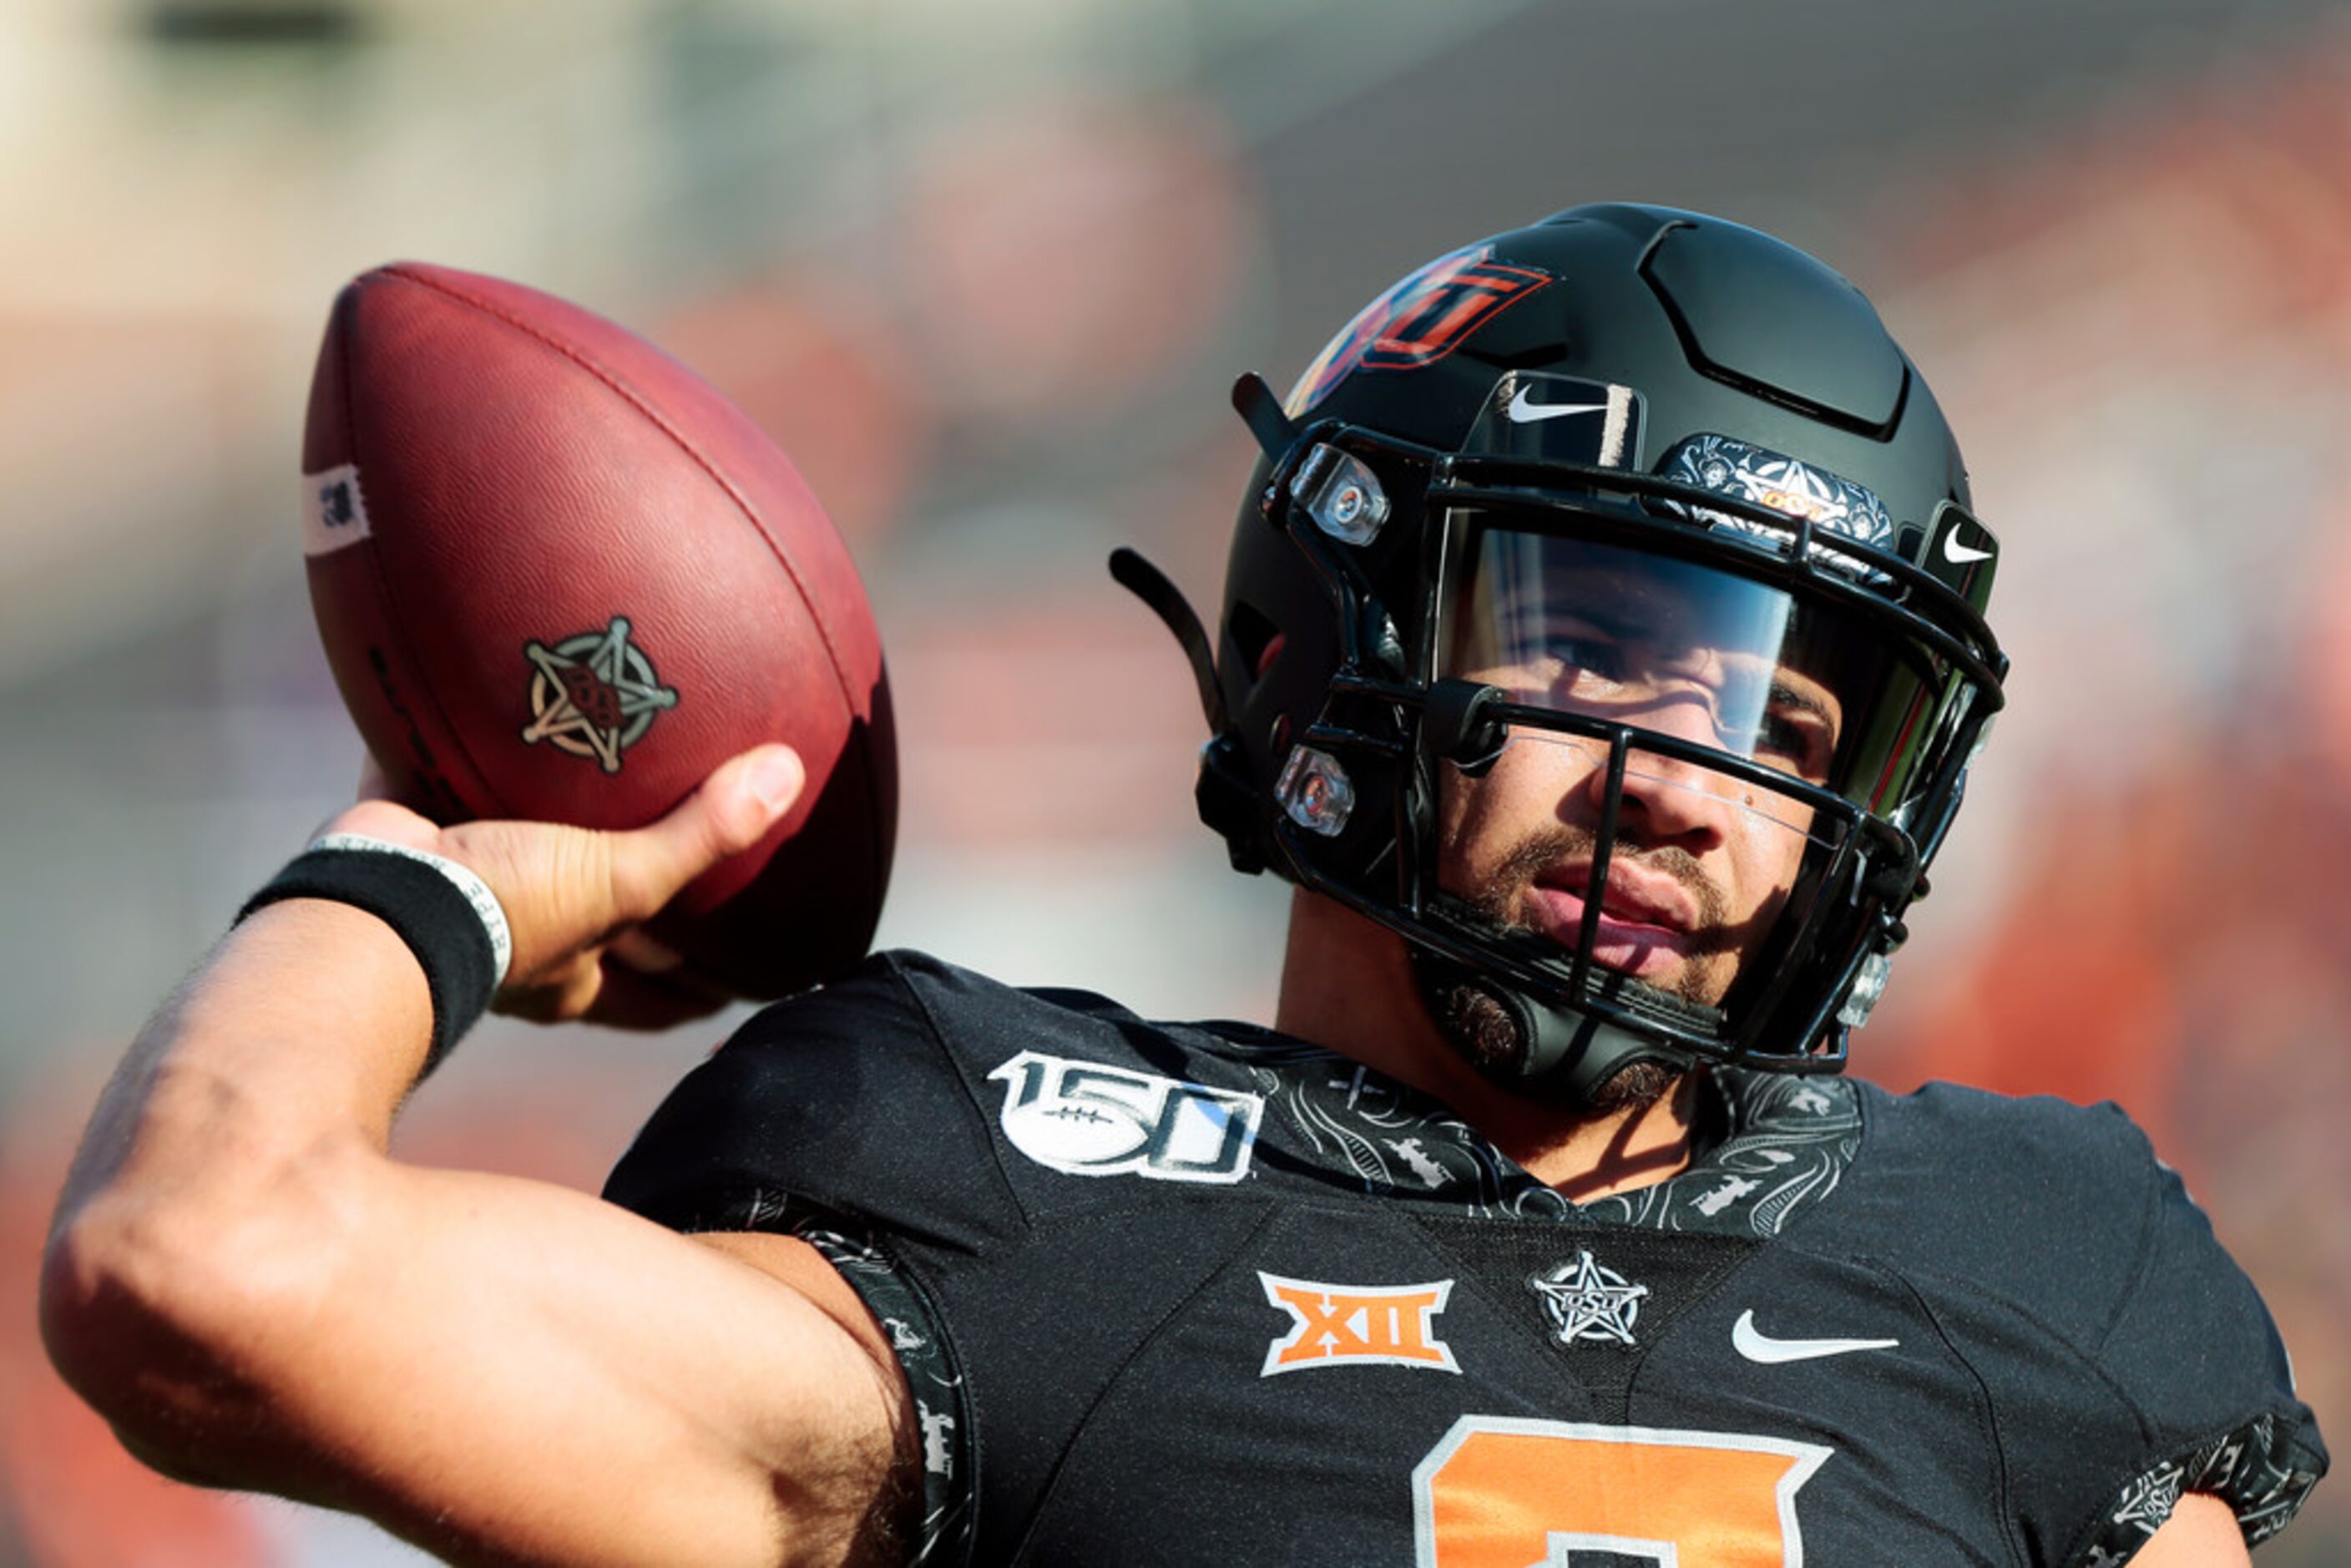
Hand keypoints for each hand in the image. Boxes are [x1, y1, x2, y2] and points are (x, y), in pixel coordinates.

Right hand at [319, 745, 805, 1028]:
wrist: (367, 899)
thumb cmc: (501, 914)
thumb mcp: (616, 880)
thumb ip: (700, 836)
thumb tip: (787, 776)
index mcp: (572, 976)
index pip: (656, 998)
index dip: (700, 989)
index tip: (745, 972)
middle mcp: (519, 948)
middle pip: (594, 932)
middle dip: (633, 908)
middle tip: (684, 864)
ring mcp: (459, 897)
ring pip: (524, 864)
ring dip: (551, 829)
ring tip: (597, 776)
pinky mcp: (410, 837)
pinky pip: (444, 789)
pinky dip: (459, 755)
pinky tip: (487, 708)